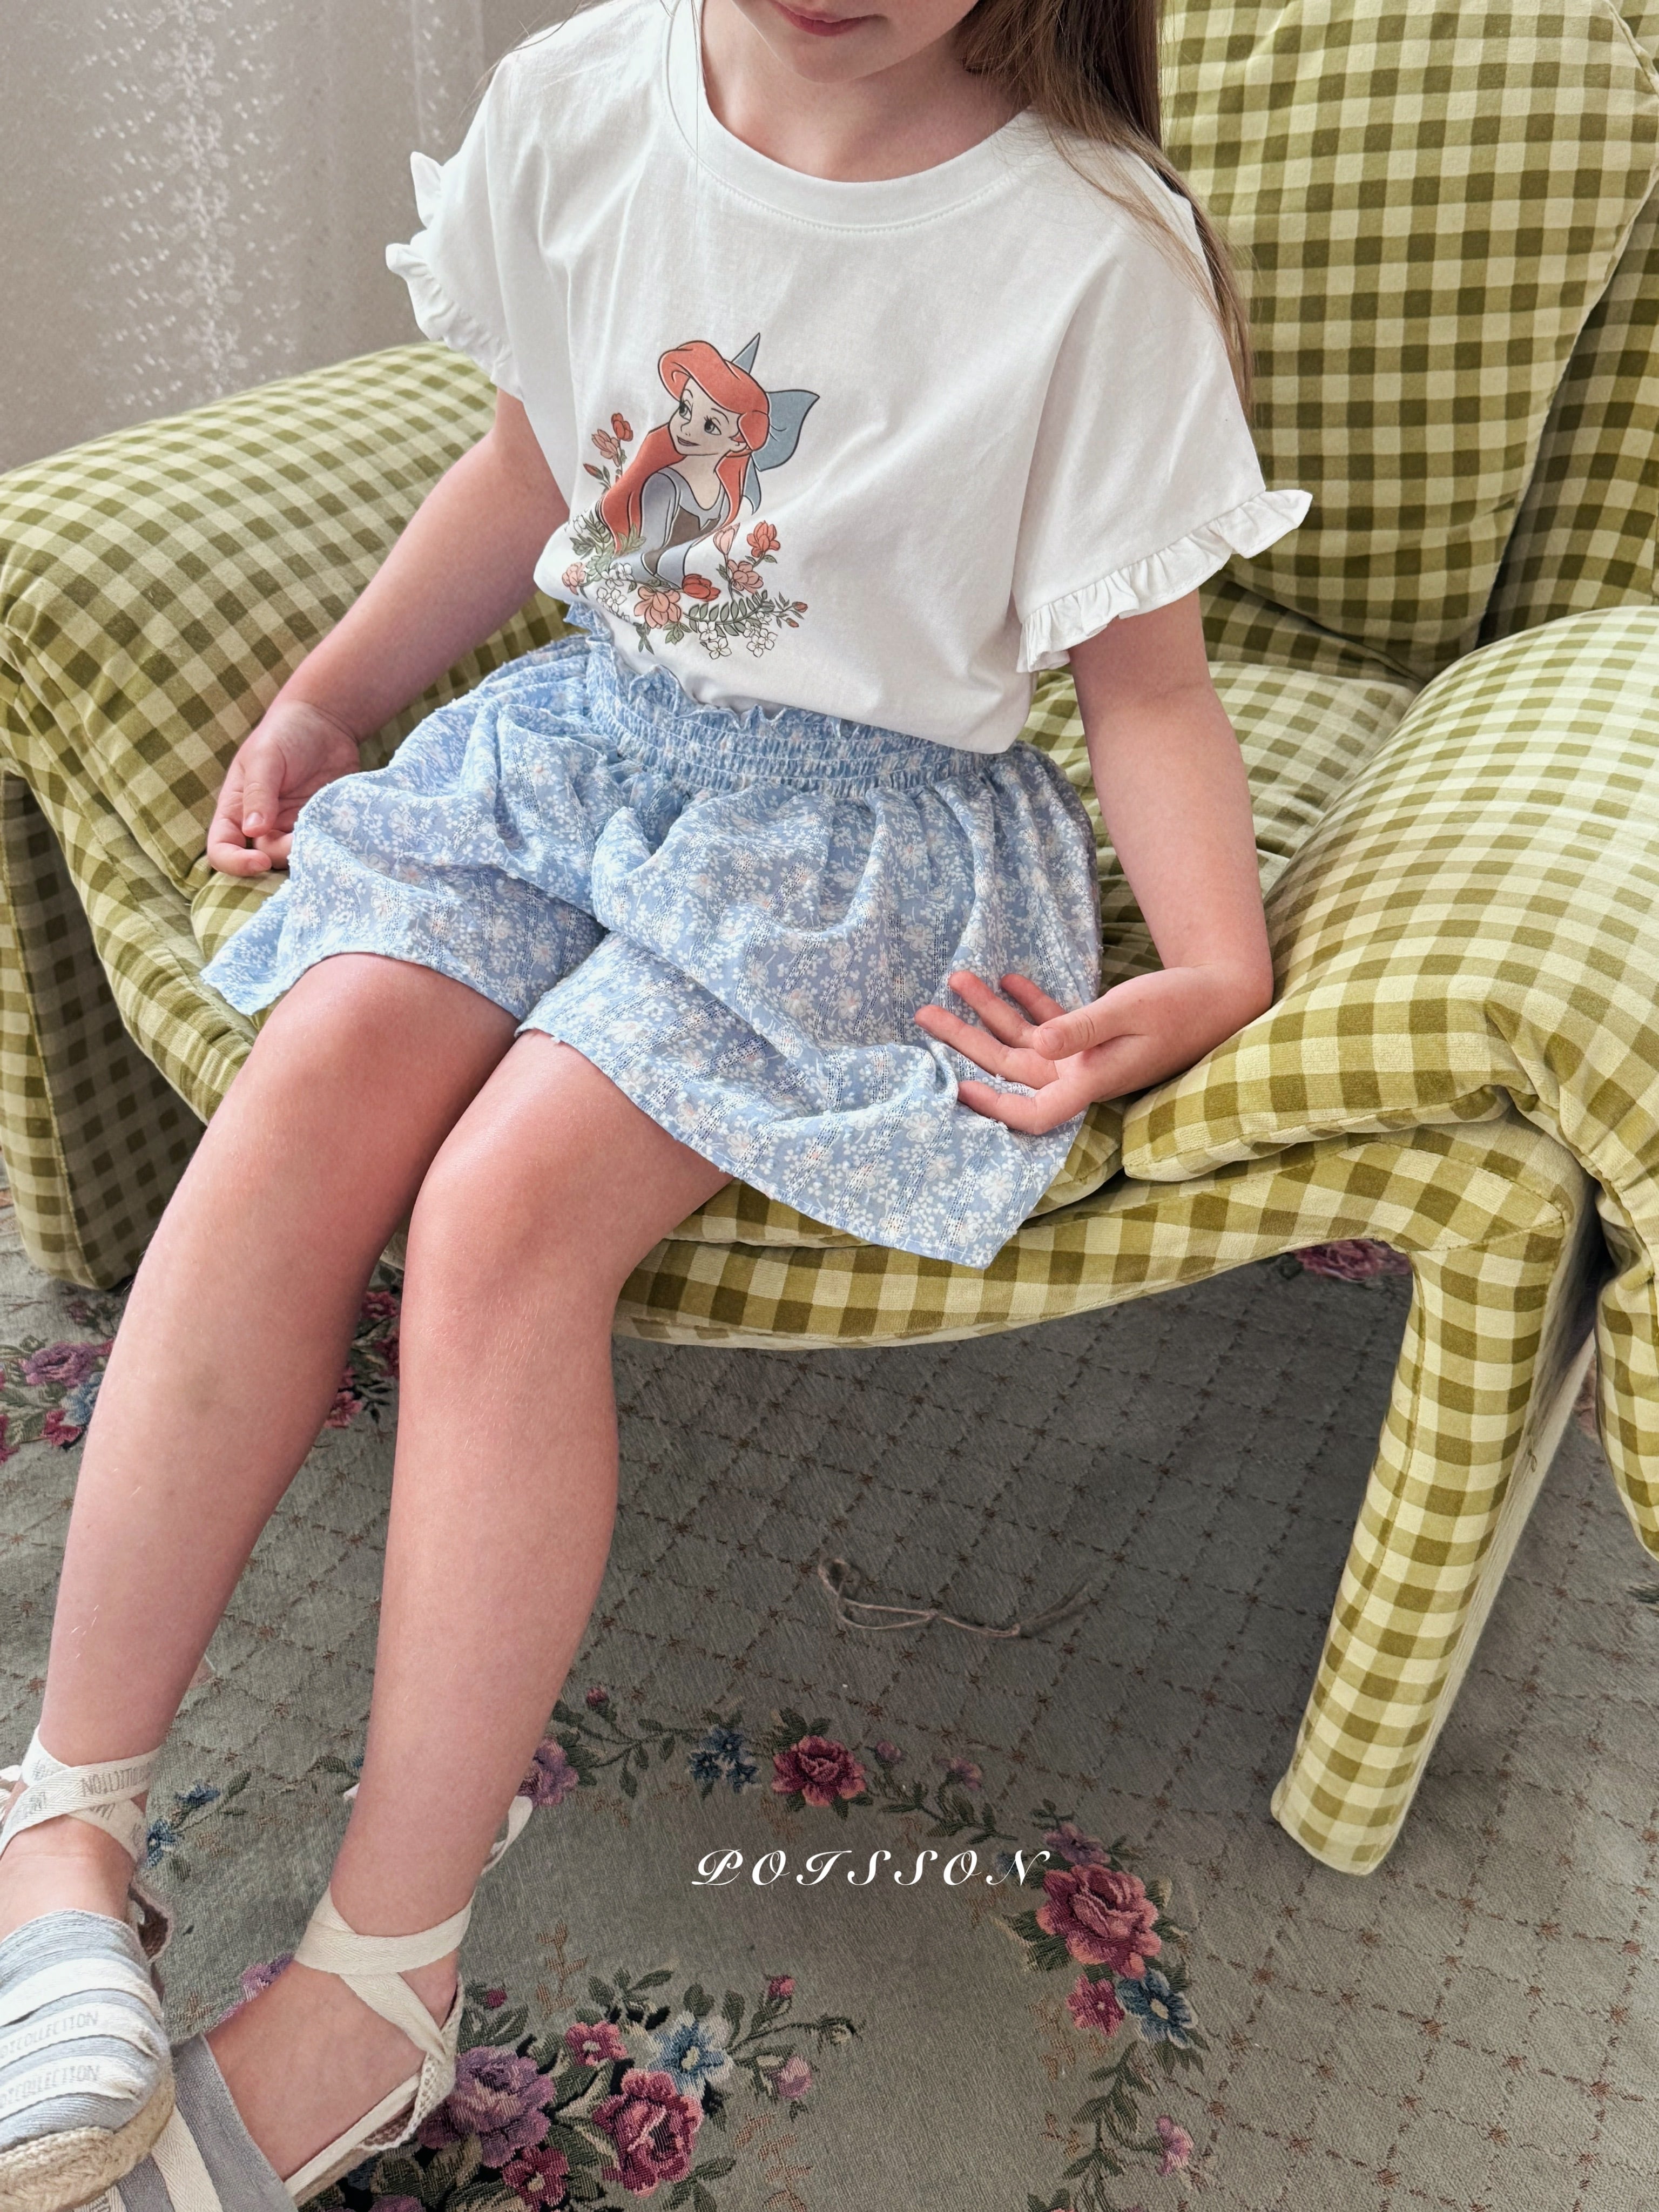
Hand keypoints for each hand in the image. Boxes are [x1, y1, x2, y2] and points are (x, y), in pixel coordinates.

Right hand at [205, 698, 362, 874]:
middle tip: (305, 841)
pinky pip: (323, 846)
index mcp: (237, 810)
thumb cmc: (285, 733)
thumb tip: (252, 830)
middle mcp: (263, 825)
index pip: (222, 848)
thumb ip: (258, 793)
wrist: (326, 722)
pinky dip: (329, 847)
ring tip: (325, 835)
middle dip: (282, 857)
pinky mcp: (321, 826)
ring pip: (295, 857)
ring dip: (308, 854)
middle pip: (264, 858)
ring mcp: (293, 828)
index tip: (259, 862)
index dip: (235, 863)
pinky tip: (340, 834)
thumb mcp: (265, 756)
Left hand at [913, 964, 1272, 1133]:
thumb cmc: (1180, 1006)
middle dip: (964, 1041)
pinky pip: (1049, 1026)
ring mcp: (1083, 1058)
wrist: (1222, 996)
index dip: (991, 1106)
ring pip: (1022, 1042)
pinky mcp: (1092, 1037)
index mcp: (1088, 1082)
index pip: (1031, 1114)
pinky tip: (1006, 979)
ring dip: (988, 1014)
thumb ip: (1081, 1028)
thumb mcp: (1128, 1011)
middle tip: (922, 1012)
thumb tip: (1038, 1043)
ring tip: (955, 980)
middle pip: (1008, 1068)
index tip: (954, 1084)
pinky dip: (1027, 1005)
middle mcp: (1079, 1076)